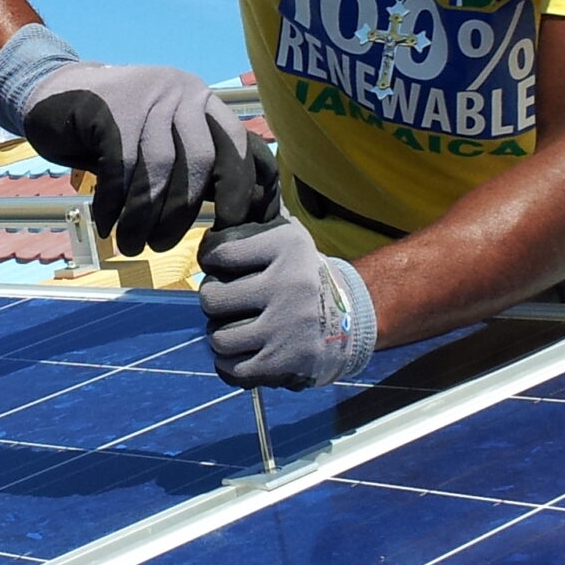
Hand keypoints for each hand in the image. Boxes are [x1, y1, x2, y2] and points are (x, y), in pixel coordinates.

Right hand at [22, 61, 263, 254]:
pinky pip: (120, 167)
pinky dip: (114, 204)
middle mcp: (182, 91)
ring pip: (157, 167)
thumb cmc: (114, 130)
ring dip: (144, 216)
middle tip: (163, 245)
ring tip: (131, 245)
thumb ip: (196, 166)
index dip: (240, 189)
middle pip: (199, 160)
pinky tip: (106, 225)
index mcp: (203, 101)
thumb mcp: (162, 141)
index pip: (239, 145)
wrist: (51, 94)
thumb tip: (238, 213)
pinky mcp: (110, 107)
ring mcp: (146, 94)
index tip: (230, 228)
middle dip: (183, 211)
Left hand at [198, 213, 378, 388]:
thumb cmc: (305, 275)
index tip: (219, 265)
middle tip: (227, 301)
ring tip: (234, 327)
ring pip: (219, 337)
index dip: (210, 260)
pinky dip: (228, 364)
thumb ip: (258, 216)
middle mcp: (290, 284)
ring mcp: (288, 326)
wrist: (353, 320)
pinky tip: (239, 352)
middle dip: (214, 301)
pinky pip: (233, 369)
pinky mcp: (287, 362)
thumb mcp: (290, 236)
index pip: (218, 252)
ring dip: (221, 335)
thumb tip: (226, 195)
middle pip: (212, 298)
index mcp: (288, 246)